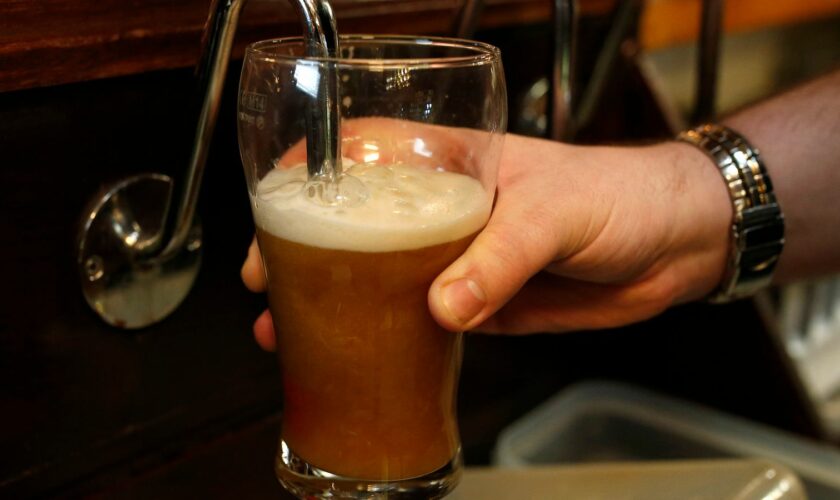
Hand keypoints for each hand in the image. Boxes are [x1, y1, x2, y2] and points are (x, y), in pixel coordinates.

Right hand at [242, 132, 730, 349]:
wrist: (672, 246)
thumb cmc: (620, 196)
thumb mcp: (556, 211)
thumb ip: (502, 257)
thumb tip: (443, 305)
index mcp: (454, 162)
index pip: (366, 152)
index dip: (311, 171)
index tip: (271, 201)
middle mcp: (445, 208)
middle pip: (356, 221)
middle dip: (303, 247)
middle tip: (266, 280)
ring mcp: (457, 258)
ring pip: (377, 276)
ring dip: (330, 299)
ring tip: (284, 326)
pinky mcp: (477, 303)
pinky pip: (417, 319)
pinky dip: (382, 336)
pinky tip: (351, 351)